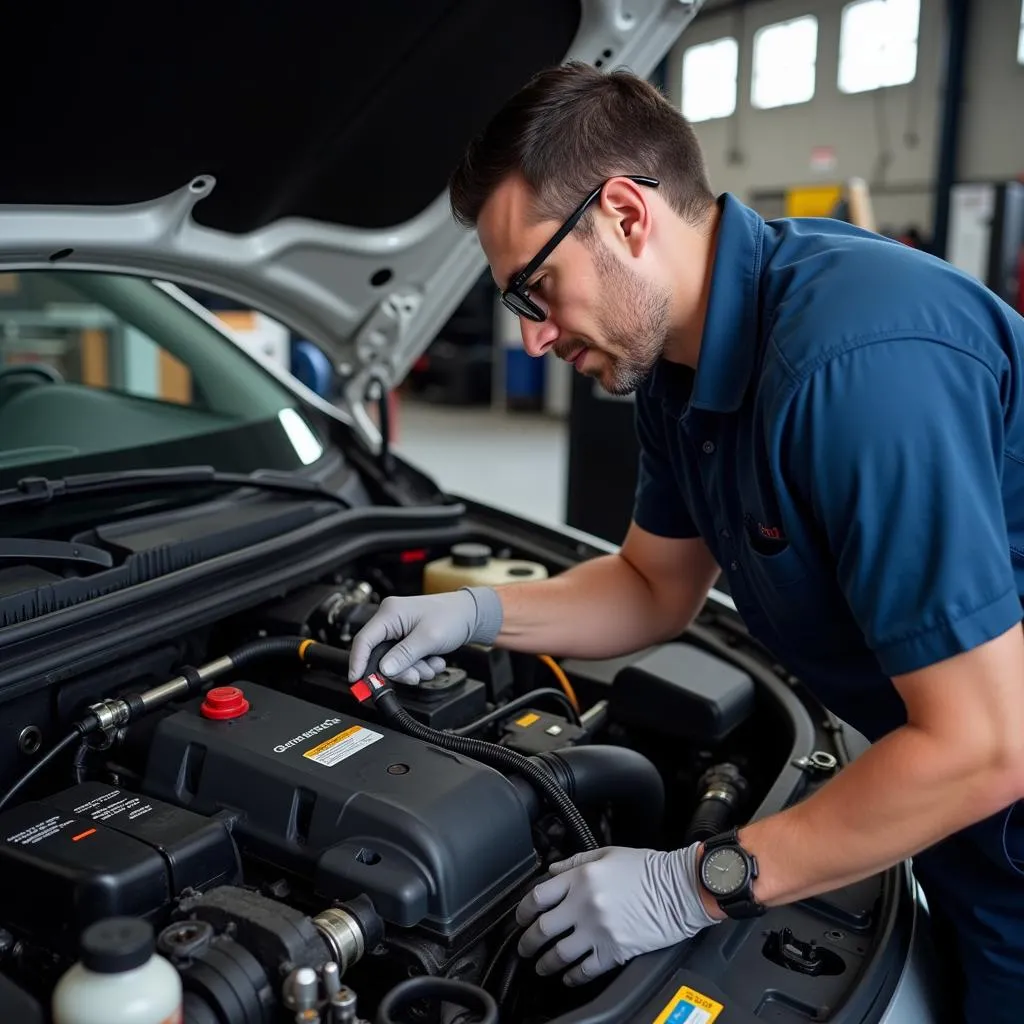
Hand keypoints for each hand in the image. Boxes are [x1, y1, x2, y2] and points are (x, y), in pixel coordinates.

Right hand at [347, 587, 502, 684]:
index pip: (364, 640)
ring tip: (430, 666)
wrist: (472, 614)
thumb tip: (384, 669)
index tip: (357, 681)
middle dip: (399, 670)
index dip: (358, 662)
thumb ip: (404, 655)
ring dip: (413, 669)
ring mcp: (399, 628)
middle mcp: (391, 619)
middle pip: (380, 654)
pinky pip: (405, 658)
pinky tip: (432, 660)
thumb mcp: (428, 638)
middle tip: (414, 677)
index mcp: (390, 613)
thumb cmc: (453, 616)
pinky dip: (418, 664)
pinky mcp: (407, 637)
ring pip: (394, 660)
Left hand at [515, 844, 718, 985]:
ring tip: (541, 966)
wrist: (679, 889)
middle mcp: (584, 905)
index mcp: (581, 878)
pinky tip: (568, 977)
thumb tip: (551, 872)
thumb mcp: (608, 854)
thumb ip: (575, 862)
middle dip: (527, 942)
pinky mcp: (614, 951)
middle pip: (542, 928)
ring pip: (558, 953)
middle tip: (524, 947)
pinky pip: (585, 970)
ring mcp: (598, 930)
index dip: (523, 910)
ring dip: (544, 963)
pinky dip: (572, 977)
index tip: (521, 918)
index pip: (538, 896)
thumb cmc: (648, 869)